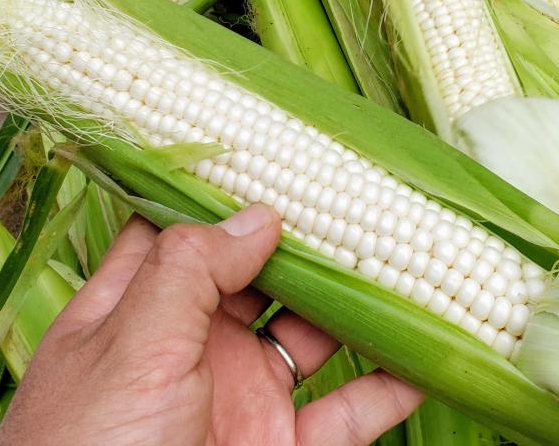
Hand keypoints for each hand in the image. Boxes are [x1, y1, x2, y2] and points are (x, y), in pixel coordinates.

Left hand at [0, 206, 421, 445]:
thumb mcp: (130, 348)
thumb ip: (190, 270)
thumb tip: (258, 213)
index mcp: (140, 309)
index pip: (182, 229)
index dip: (226, 189)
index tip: (278, 148)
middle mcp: (195, 344)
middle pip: (262, 271)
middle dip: (310, 234)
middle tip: (366, 190)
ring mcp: (243, 396)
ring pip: (315, 333)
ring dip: (363, 301)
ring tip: (412, 252)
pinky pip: (348, 410)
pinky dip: (391, 385)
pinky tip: (428, 355)